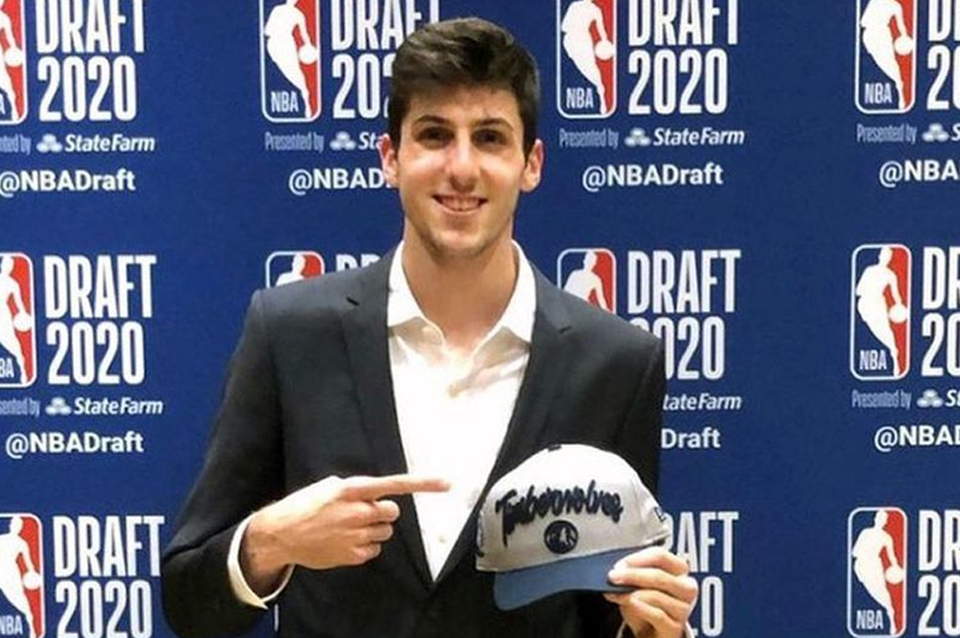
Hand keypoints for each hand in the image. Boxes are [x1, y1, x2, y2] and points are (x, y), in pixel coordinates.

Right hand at [241, 474, 447, 590]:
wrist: (281, 534)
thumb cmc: (304, 506)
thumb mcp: (328, 487)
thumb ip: (356, 490)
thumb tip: (374, 494)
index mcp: (352, 491)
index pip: (394, 485)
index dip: (423, 484)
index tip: (446, 483)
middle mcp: (358, 512)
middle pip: (392, 512)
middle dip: (381, 512)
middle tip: (362, 513)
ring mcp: (356, 536)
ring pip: (385, 531)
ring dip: (373, 529)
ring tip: (348, 527)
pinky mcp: (354, 555)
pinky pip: (374, 550)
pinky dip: (364, 546)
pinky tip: (345, 541)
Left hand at [604, 547, 697, 637]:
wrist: (651, 632)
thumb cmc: (646, 604)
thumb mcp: (637, 585)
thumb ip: (630, 576)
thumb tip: (617, 572)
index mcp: (678, 569)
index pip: (660, 556)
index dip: (637, 559)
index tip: (619, 565)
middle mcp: (685, 587)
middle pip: (659, 576)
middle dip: (632, 575)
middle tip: (613, 576)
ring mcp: (682, 608)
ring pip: (656, 596)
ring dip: (631, 593)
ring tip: (616, 594)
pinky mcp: (675, 627)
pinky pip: (657, 615)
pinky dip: (640, 608)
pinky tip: (631, 603)